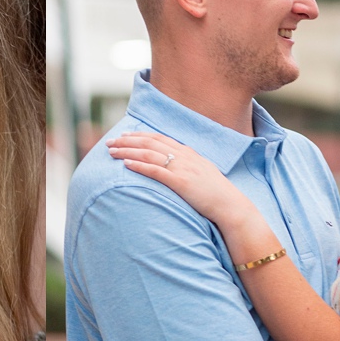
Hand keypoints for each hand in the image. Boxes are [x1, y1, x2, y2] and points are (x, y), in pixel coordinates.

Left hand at [107, 132, 255, 227]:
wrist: (230, 205)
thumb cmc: (216, 194)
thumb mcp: (202, 173)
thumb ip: (188, 166)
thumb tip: (174, 167)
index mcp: (188, 153)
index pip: (159, 138)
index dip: (139, 135)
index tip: (124, 135)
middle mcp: (184, 156)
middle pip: (150, 143)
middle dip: (127, 141)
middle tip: (110, 142)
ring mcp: (182, 168)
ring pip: (148, 154)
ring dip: (128, 151)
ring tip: (112, 152)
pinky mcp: (180, 182)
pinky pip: (155, 171)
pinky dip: (139, 165)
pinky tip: (125, 165)